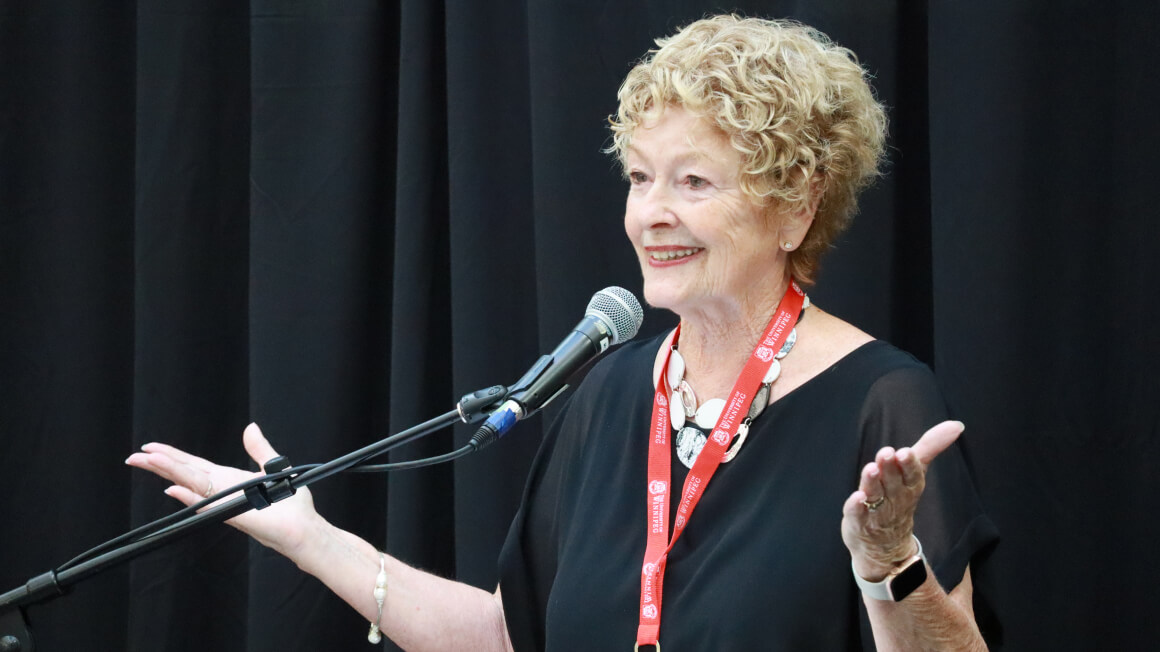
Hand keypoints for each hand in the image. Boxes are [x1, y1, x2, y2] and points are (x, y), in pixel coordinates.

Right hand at [125, 423, 320, 556]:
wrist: (304, 528)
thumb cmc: (291, 504)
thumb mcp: (274, 467)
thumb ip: (259, 448)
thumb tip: (250, 427)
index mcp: (229, 479)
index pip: (194, 465)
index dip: (172, 456)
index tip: (151, 447)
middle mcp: (222, 491)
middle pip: (185, 474)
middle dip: (160, 464)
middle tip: (133, 455)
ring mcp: (225, 503)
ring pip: (191, 485)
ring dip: (168, 473)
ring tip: (145, 461)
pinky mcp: (234, 514)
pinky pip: (208, 504)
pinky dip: (190, 497)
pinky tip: (172, 490)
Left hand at [841, 420, 963, 580]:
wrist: (885, 546)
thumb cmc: (899, 500)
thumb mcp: (914, 472)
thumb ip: (930, 447)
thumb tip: (957, 425)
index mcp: (909, 487)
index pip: (912, 475)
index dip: (909, 465)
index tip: (905, 452)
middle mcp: (894, 500)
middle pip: (893, 484)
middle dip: (890, 469)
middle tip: (887, 453)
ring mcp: (876, 513)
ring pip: (875, 497)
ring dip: (873, 483)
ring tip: (871, 468)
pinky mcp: (858, 522)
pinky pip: (857, 515)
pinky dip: (856, 507)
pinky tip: (855, 497)